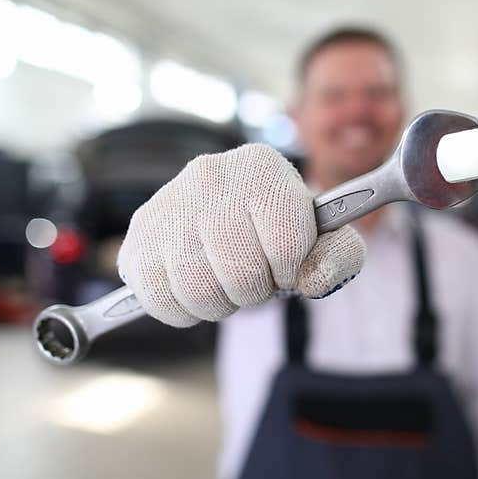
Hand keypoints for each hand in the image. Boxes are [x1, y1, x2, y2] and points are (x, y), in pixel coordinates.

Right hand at [117, 144, 364, 326]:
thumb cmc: (279, 230)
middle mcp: (209, 176)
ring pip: (197, 290)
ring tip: (223, 281)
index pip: (286, 243)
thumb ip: (340, 254)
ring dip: (219, 303)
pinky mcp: (138, 238)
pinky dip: (184, 310)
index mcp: (261, 168)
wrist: (227, 214)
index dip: (290, 269)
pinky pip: (160, 300)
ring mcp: (167, 206)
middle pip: (240, 272)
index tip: (285, 264)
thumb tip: (314, 280)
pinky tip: (194, 287)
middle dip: (254, 291)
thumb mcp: (323, 236)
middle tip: (252, 277)